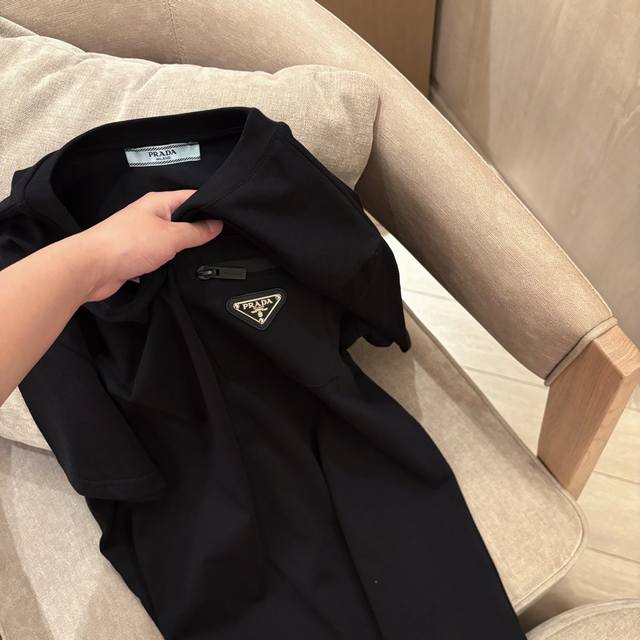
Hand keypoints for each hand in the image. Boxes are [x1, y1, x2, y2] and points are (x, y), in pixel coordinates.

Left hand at [79, 190, 222, 301]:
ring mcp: (141, 237)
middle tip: (221, 241)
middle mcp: (149, 216)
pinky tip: (179, 273)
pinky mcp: (135, 257)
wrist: (91, 268)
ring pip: (171, 242)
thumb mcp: (172, 236)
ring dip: (182, 251)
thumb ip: (197, 231)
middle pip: (182, 220)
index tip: (228, 218)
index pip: (191, 197)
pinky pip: (159, 259)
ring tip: (203, 258)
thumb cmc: (127, 244)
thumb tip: (217, 224)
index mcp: (158, 202)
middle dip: (199, 231)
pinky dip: (168, 265)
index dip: (210, 206)